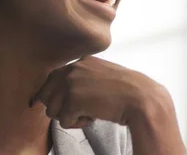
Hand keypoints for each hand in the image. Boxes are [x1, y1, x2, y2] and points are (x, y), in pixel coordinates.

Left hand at [30, 55, 169, 128]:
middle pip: (45, 95)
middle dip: (59, 107)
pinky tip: (92, 117)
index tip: (72, 103)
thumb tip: (61, 95)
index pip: (52, 79)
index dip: (58, 95)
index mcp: (80, 61)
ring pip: (52, 110)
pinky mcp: (73, 100)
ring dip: (69, 117)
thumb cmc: (126, 91)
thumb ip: (83, 77)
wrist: (141, 98)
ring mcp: (71, 83)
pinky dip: (77, 124)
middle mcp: (72, 68)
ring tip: (89, 113)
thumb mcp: (102, 75)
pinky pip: (63, 121)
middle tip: (80, 110)